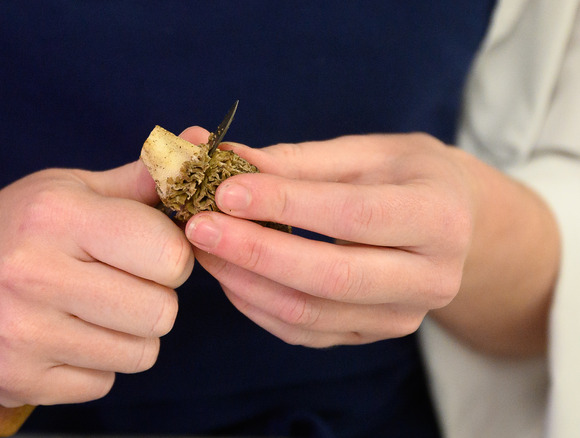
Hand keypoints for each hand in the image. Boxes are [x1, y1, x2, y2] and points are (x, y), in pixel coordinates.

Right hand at [0, 160, 193, 406]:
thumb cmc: (23, 225)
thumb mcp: (74, 188)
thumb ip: (142, 179)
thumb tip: (199, 148)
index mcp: (56, 216)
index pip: (169, 255)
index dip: (172, 255)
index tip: (149, 251)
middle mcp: (30, 274)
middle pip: (161, 313)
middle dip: (155, 298)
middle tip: (122, 283)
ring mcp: (18, 334)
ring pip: (139, 354)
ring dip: (129, 334)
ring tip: (92, 309)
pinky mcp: (13, 378)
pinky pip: (103, 383)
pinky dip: (96, 363)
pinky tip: (65, 335)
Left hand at [184, 131, 557, 354]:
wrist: (451, 224)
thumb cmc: (404, 176)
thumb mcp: (363, 153)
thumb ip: (295, 161)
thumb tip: (222, 157)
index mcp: (440, 217)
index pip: (353, 215)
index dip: (285, 205)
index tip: (225, 189)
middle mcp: (432, 278)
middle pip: (332, 276)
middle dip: (255, 252)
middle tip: (197, 226)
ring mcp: (402, 317)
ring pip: (310, 313)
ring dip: (245, 281)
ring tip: (202, 247)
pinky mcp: (370, 336)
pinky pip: (303, 332)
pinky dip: (256, 305)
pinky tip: (227, 275)